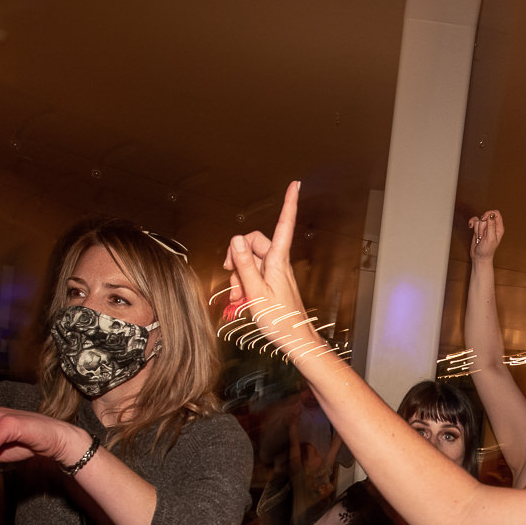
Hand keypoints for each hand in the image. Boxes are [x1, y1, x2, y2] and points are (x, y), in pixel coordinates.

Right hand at [222, 182, 329, 365]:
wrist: (295, 340)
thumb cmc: (280, 321)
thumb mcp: (254, 292)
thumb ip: (243, 265)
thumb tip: (236, 239)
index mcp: (277, 261)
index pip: (284, 225)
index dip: (289, 203)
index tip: (294, 184)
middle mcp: (278, 263)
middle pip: (254, 243)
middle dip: (237, 255)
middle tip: (230, 274)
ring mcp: (276, 273)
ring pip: (250, 260)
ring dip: (239, 274)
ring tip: (238, 295)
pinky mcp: (273, 282)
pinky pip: (254, 274)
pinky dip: (244, 283)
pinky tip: (242, 298)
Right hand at [468, 210, 504, 261]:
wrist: (479, 256)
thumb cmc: (487, 250)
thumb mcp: (490, 238)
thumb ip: (491, 226)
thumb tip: (491, 215)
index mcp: (499, 228)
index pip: (496, 213)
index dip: (489, 214)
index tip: (484, 219)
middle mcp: (493, 226)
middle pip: (486, 216)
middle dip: (482, 225)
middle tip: (483, 235)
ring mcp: (485, 227)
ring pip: (479, 220)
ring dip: (477, 229)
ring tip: (480, 237)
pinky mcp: (478, 228)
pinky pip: (474, 221)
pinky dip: (471, 223)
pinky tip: (470, 227)